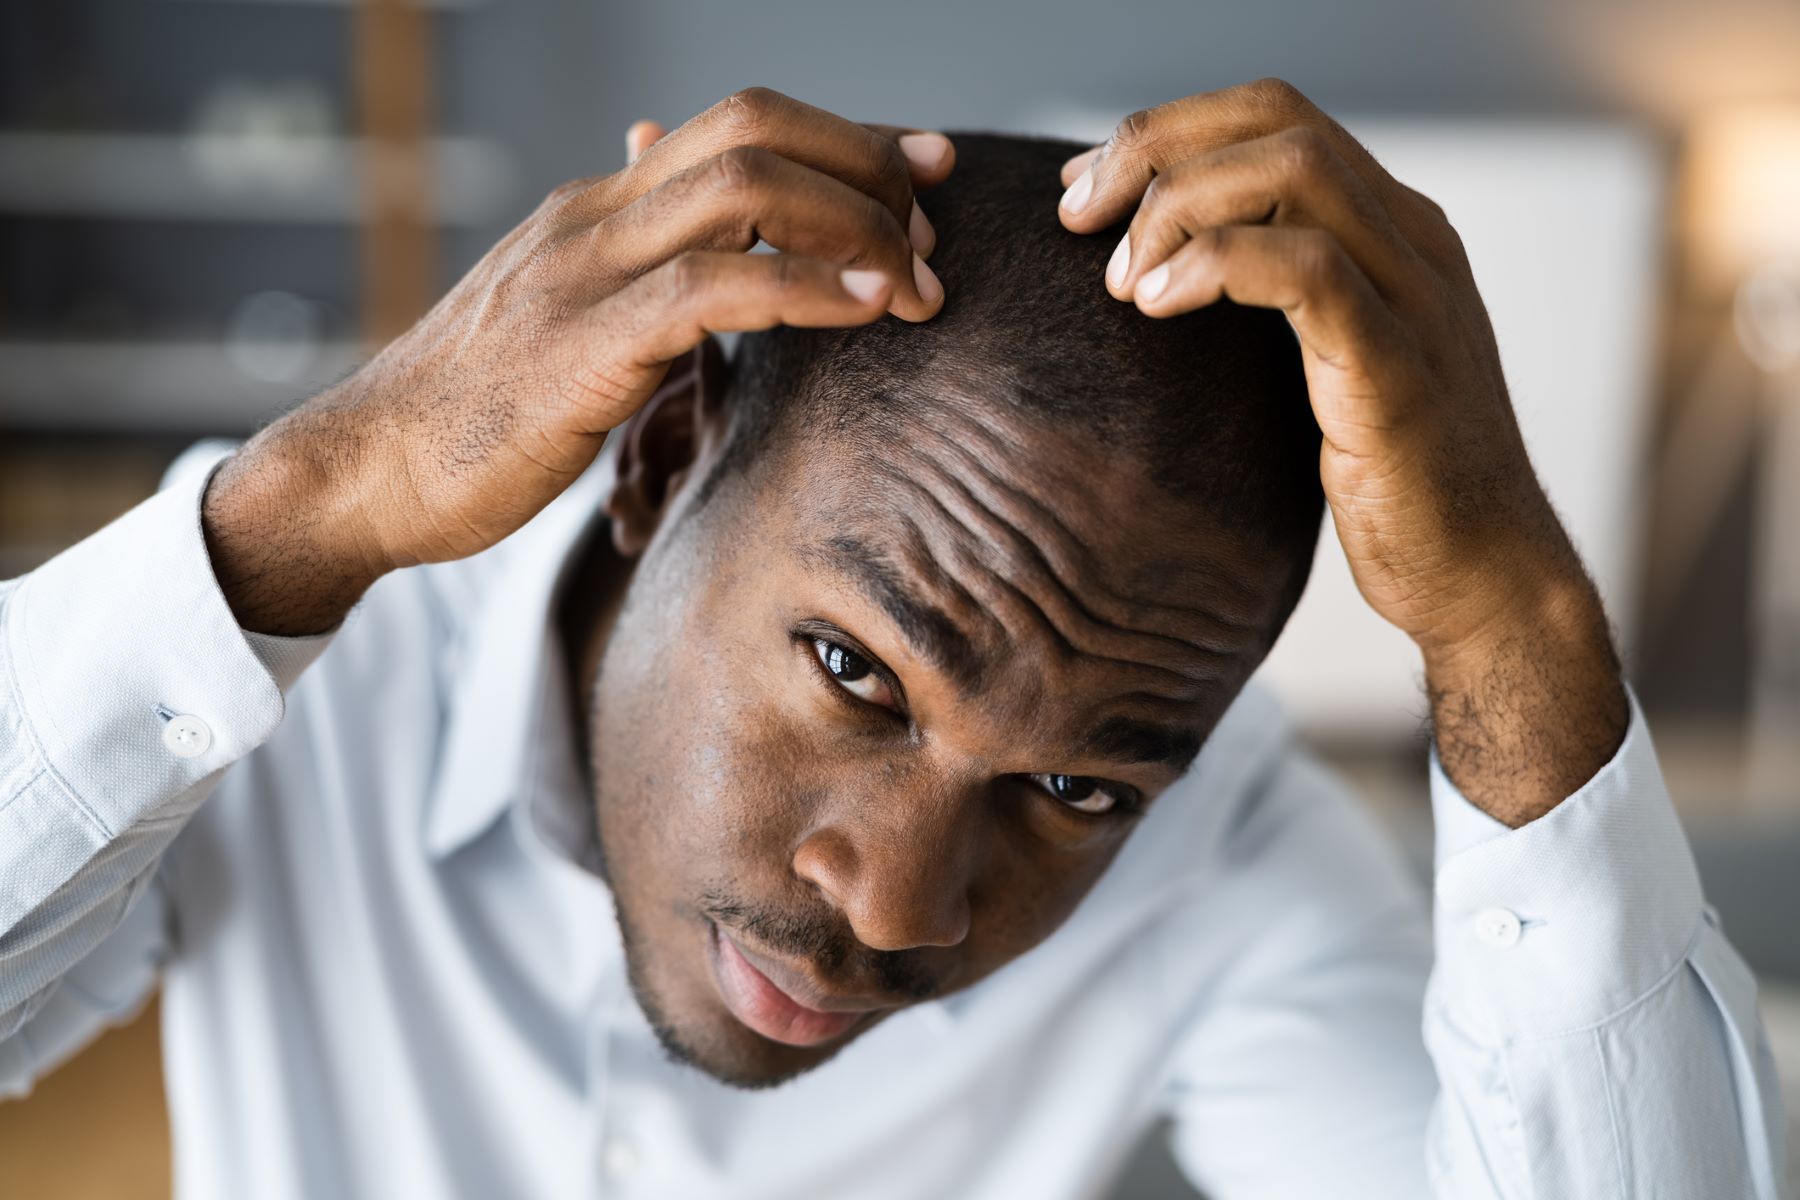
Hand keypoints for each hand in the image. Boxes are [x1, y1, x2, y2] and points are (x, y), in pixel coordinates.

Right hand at [204, 88, 954, 635]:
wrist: (365, 471)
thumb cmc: (478, 412)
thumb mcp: (566, 321)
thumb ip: (637, 273)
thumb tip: (698, 238)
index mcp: (598, 208)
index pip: (743, 126)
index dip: (849, 139)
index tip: (927, 172)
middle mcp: (594, 216)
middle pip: (756, 128)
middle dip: (866, 168)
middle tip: (932, 236)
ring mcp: (582, 272)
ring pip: (744, 188)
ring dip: (854, 225)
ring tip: (915, 282)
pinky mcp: (581, 346)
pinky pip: (713, 289)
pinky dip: (805, 288)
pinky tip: (864, 309)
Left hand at [1058, 79, 1625, 822]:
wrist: (1484, 576)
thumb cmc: (1391, 481)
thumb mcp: (1322, 365)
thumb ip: (1267, 303)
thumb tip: (1149, 273)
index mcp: (1392, 229)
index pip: (1273, 116)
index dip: (1167, 132)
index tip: (1082, 191)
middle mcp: (1412, 241)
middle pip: (1276, 120)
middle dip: (1154, 149)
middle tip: (1075, 219)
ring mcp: (1415, 298)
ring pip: (1294, 171)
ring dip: (1178, 207)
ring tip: (1120, 280)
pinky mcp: (1399, 367)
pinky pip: (1307, 270)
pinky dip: (1216, 266)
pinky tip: (1156, 307)